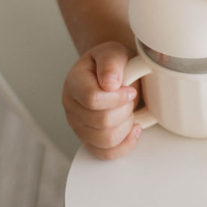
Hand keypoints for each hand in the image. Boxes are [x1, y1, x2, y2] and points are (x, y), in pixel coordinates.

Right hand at [62, 41, 141, 159]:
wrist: (113, 74)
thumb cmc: (112, 64)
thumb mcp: (113, 52)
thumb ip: (111, 62)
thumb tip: (109, 83)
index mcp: (74, 82)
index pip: (92, 99)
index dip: (117, 98)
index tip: (130, 90)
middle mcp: (72, 107)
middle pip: (101, 122)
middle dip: (125, 110)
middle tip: (130, 98)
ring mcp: (79, 126)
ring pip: (106, 140)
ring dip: (126, 126)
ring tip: (130, 111)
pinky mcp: (90, 141)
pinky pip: (107, 154)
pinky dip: (126, 144)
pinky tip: (134, 128)